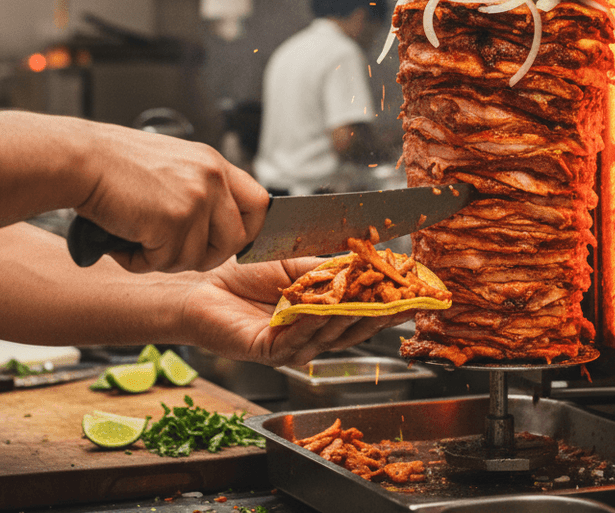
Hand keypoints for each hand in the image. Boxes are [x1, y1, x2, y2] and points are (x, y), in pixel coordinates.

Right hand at [75, 126, 268, 272]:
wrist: (82, 159)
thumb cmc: (115, 164)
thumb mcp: (173, 164)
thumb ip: (201, 188)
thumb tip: (217, 225)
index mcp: (213, 163)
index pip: (259, 204)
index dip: (247, 230)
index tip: (227, 242)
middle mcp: (211, 179)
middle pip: (236, 240)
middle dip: (206, 255)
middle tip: (173, 251)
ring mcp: (195, 200)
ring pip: (198, 257)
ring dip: (166, 259)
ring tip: (138, 240)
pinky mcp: (173, 221)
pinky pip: (166, 262)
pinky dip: (141, 261)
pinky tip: (124, 241)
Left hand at [180, 258, 413, 366]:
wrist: (202, 284)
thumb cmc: (242, 273)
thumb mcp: (293, 264)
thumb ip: (327, 269)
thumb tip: (364, 262)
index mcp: (318, 316)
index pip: (360, 314)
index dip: (385, 306)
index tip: (411, 296)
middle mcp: (308, 336)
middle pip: (351, 330)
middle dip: (377, 317)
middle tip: (401, 304)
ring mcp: (290, 347)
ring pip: (327, 337)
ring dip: (347, 320)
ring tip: (368, 304)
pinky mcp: (268, 352)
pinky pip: (295, 341)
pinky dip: (310, 325)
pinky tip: (322, 313)